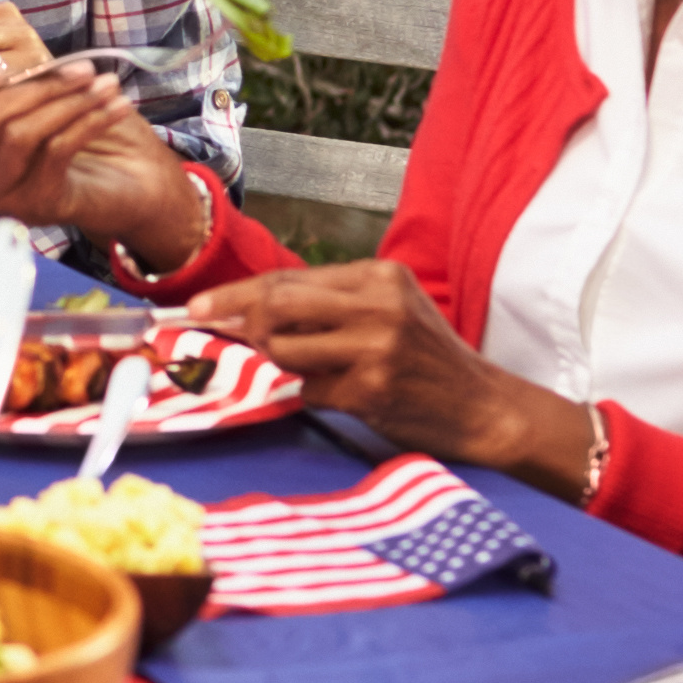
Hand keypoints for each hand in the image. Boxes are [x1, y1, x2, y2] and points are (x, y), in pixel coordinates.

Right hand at [0, 51, 203, 272]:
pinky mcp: (40, 204)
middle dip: (37, 85)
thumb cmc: (92, 136)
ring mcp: (7, 193)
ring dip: (68, 101)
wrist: (136, 186)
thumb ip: (15, 80)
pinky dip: (89, 120)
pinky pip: (56, 150)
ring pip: (20, 133)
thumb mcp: (49, 100)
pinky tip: (116, 105)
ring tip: (105, 83)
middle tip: (82, 67)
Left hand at [183, 260, 592, 488]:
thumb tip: (250, 313)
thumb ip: (329, 307)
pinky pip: (311, 390)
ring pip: (285, 349)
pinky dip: (313, 396)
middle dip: (239, 322)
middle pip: (278, 303)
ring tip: (310, 372)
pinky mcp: (373, 388)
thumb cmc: (427, 362)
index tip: (199, 307)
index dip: (236, 294)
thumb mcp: (389, 313)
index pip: (289, 278)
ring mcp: (377, 345)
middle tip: (221, 338)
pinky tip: (344, 396)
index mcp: (379, 275)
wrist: (483, 407)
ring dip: (279, 366)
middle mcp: (378, 303)